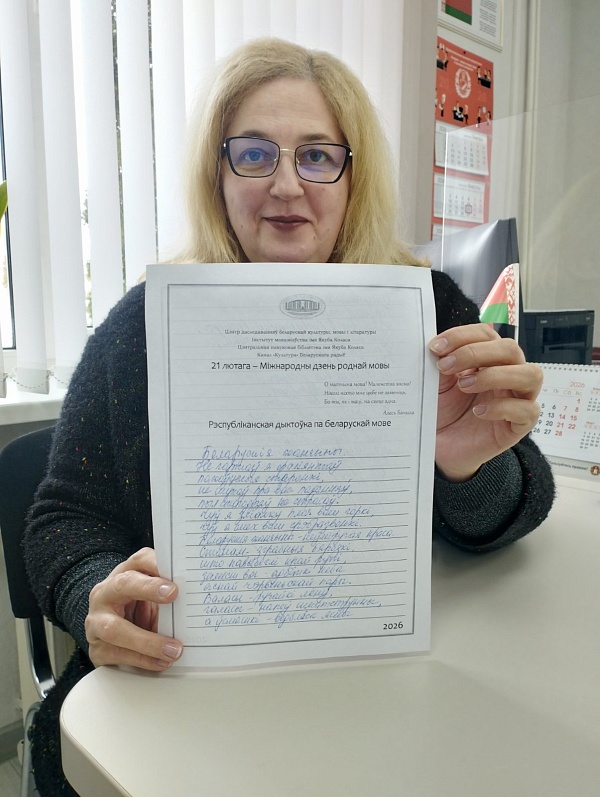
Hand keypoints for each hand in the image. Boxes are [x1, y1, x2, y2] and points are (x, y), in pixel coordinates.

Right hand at [86, 547, 182, 670]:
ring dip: (147, 641)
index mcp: (123, 574)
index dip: (156, 566)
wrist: (106, 633)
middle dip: (148, 589)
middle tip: (173, 596)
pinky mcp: (96, 648)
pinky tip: (161, 662)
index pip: (140, 561)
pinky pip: (118, 654)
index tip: (174, 579)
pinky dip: (143, 660)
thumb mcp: (150, 599)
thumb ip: (165, 597)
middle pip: (124, 584)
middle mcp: (105, 593)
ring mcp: (96, 621)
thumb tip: (193, 605)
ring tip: (173, 650)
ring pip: (115, 628)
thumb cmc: (136, 610)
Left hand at [429, 324, 541, 481]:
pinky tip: (479, 411)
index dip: (462, 336)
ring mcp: (517, 399)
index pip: (487, 334)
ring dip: (495, 375)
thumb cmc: (443, 412)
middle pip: (510, 349)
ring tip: (464, 386)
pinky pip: (528, 410)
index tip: (435, 347)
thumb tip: (438, 347)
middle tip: (446, 366)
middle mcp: (508, 374)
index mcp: (488, 359)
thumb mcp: (436, 385)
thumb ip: (442, 364)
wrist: (441, 448)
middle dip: (476, 353)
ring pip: (531, 375)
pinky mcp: (520, 425)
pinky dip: (502, 408)